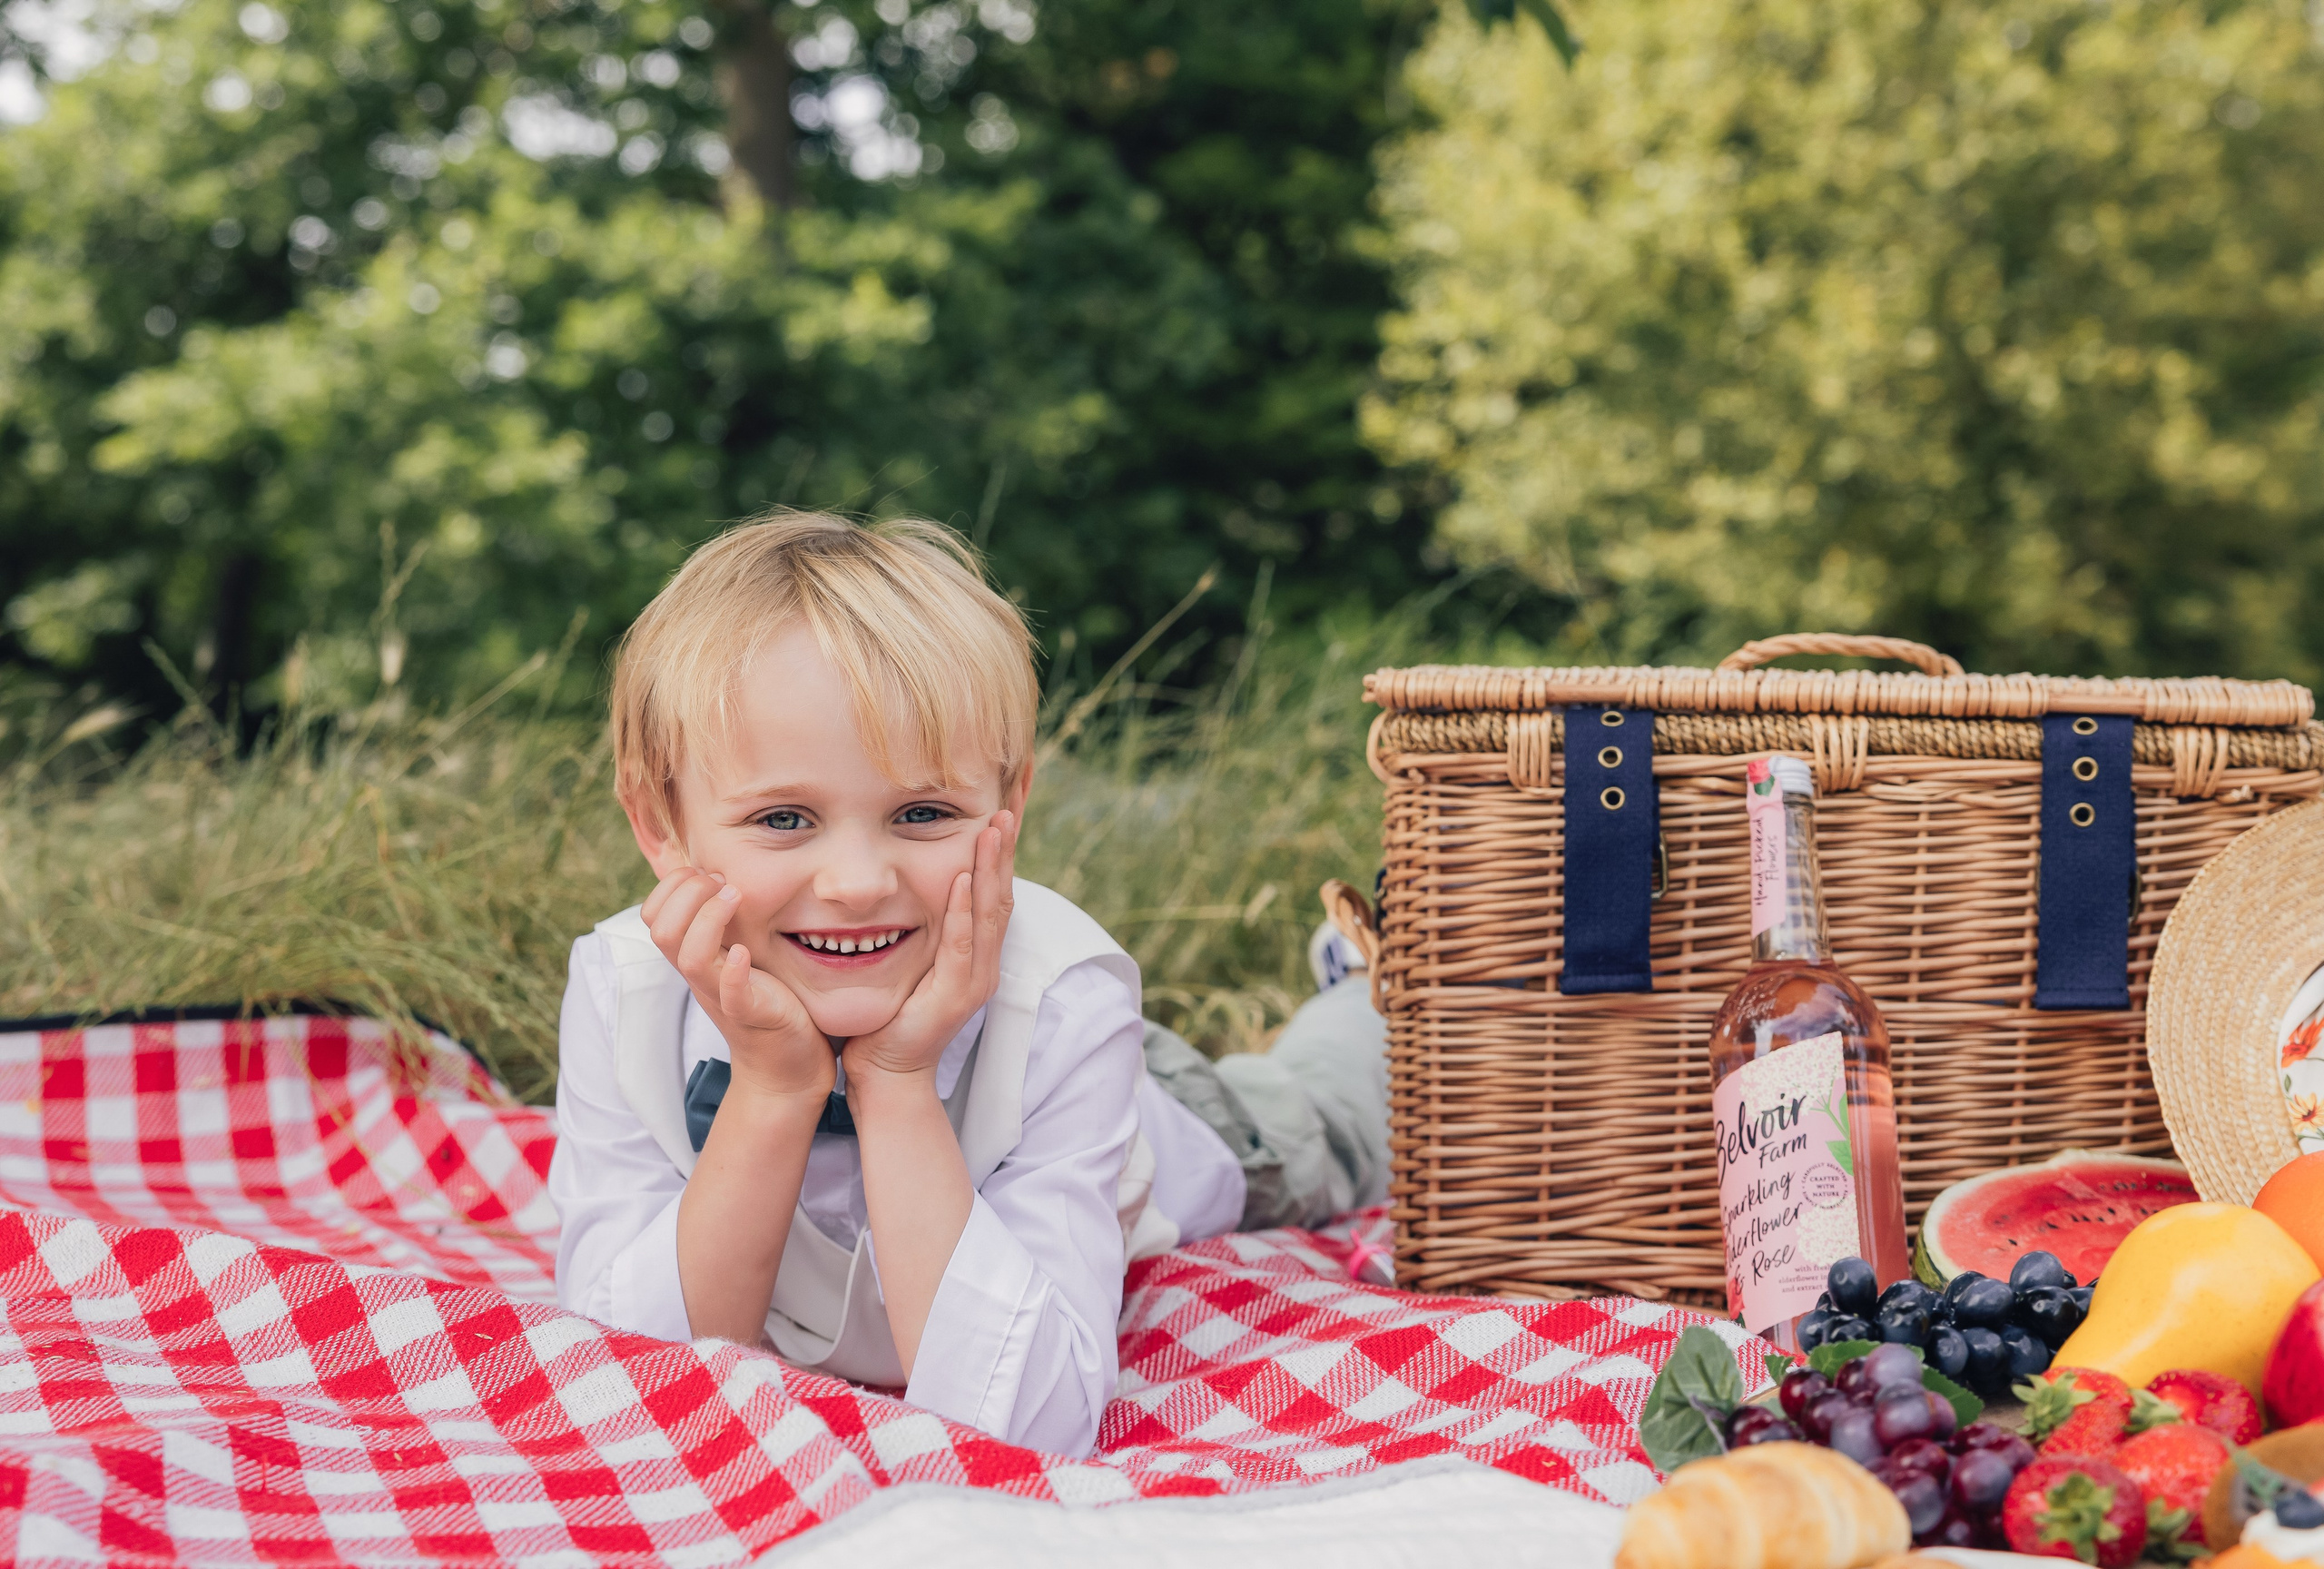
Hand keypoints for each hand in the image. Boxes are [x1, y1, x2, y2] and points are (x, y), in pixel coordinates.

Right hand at [642, 867, 833, 1103]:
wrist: (786, 1065)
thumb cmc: (767, 1000)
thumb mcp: (738, 953)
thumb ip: (724, 922)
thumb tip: (719, 873)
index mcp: (694, 957)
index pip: (653, 915)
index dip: (672, 885)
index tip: (710, 873)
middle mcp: (701, 975)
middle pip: (660, 930)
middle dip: (687, 893)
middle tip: (723, 883)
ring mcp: (723, 996)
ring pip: (688, 957)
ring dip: (708, 920)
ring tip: (735, 898)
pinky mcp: (752, 1015)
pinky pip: (732, 994)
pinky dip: (734, 971)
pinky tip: (745, 952)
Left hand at [842, 810, 1016, 1089]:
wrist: (886, 1074)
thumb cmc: (891, 1015)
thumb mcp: (911, 960)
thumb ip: (922, 927)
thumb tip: (912, 884)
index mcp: (975, 953)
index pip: (994, 893)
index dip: (999, 854)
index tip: (1000, 813)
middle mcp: (984, 963)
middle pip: (1002, 895)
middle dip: (1005, 851)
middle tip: (1007, 808)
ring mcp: (974, 980)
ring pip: (990, 914)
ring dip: (992, 869)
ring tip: (994, 829)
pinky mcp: (956, 996)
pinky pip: (961, 944)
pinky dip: (963, 910)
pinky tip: (963, 879)